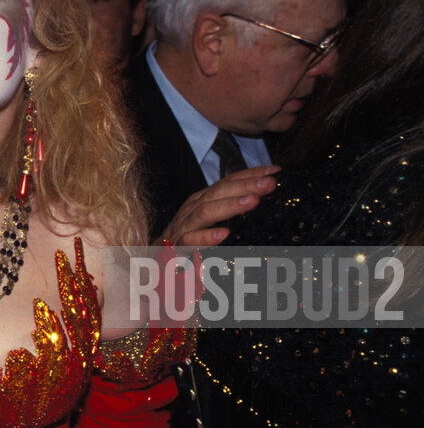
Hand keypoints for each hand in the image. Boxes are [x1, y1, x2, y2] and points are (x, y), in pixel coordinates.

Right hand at [158, 166, 279, 246]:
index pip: (228, 181)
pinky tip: (224, 234)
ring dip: (230, 206)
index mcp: (202, 199)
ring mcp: (183, 226)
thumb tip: (261, 201)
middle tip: (270, 183)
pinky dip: (206, 237)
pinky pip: (190, 241)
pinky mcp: (175, 246)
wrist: (153, 257)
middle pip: (219, 192)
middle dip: (245, 186)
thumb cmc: (187, 238)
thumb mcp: (209, 220)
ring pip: (205, 212)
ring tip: (253, 201)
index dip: (250, 174)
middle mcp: (193, 208)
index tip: (275, 171)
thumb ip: (229, 211)